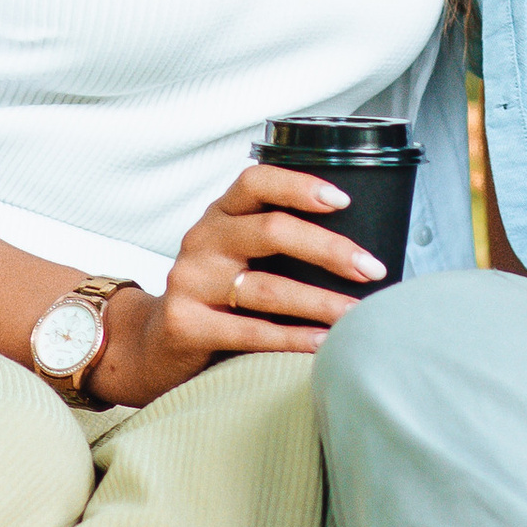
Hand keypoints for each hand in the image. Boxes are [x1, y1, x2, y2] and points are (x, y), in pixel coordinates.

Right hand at [89, 160, 387, 403]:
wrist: (155, 344)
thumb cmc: (217, 296)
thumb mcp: (238, 256)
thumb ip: (278, 245)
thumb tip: (360, 254)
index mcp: (220, 215)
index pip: (255, 182)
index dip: (299, 186)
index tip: (342, 200)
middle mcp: (202, 240)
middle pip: (271, 231)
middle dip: (329, 250)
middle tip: (371, 269)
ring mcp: (190, 282)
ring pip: (266, 288)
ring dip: (321, 302)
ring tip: (357, 315)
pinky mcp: (186, 324)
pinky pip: (250, 331)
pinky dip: (294, 338)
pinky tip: (325, 342)